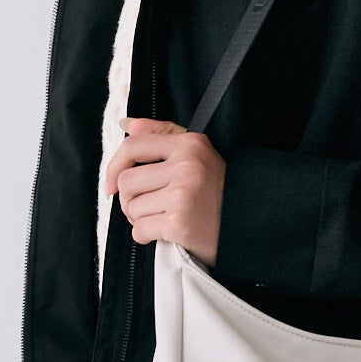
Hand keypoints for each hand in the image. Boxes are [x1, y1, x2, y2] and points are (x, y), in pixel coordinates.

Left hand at [105, 119, 224, 263]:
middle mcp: (186, 166)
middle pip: (126, 181)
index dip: (113, 166)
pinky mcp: (180, 223)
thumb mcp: (198, 153)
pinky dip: (146, 236)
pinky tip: (163, 234)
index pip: (133, 146)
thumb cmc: (219, 191)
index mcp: (189, 145)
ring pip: (132, 208)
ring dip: (140, 219)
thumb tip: (128, 125)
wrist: (249, 225)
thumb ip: (163, 134)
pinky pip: (140, 230)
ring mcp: (183, 195)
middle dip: (129, 200)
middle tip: (146, 208)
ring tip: (160, 220)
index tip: (111, 184)